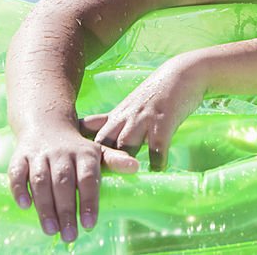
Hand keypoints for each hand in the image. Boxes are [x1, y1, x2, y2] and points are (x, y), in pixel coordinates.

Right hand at [7, 124, 138, 241]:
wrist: (46, 123)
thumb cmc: (76, 146)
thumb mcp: (97, 150)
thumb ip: (114, 161)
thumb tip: (136, 167)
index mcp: (84, 153)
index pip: (88, 178)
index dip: (89, 200)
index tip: (89, 224)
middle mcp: (62, 153)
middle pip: (64, 183)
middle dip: (66, 210)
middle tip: (70, 235)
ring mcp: (40, 155)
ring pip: (41, 181)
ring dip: (45, 206)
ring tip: (51, 230)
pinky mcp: (20, 157)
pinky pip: (17, 173)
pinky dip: (19, 189)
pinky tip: (25, 206)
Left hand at [80, 57, 206, 170]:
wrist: (183, 73)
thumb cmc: (159, 91)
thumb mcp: (132, 105)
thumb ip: (117, 122)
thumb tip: (99, 139)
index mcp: (118, 115)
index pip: (93, 134)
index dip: (83, 150)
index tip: (74, 165)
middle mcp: (127, 117)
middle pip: (104, 141)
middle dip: (98, 161)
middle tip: (93, 183)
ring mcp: (144, 119)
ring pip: (126, 144)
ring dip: (124, 162)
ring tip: (125, 177)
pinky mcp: (164, 121)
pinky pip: (157, 146)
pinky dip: (157, 160)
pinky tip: (158, 169)